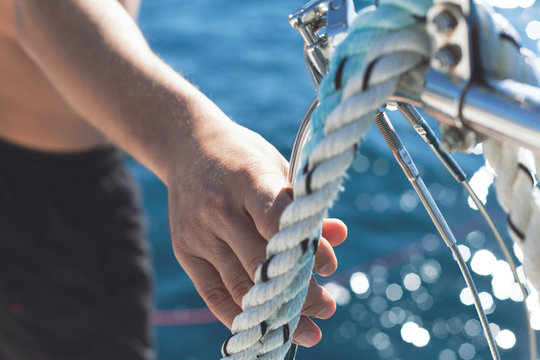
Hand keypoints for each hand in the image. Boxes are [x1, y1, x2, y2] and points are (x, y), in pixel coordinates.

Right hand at [167, 120, 346, 347]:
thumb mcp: (277, 166)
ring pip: (241, 286)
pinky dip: (241, 317)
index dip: (308, 252)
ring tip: (306, 329)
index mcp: (248, 179)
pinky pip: (214, 294)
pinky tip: (265, 328)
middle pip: (263, 264)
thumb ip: (304, 205)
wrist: (186, 145)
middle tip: (326, 308)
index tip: (330, 270)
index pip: (280, 224)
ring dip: (275, 313)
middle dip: (299, 293)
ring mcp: (198, 232)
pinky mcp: (184, 250)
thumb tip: (338, 236)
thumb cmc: (242, 157)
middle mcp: (219, 208)